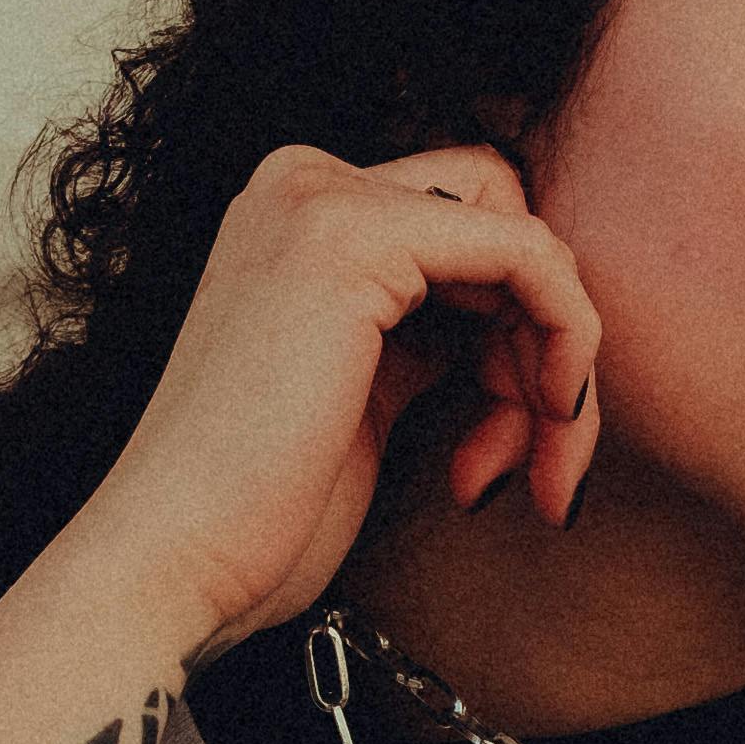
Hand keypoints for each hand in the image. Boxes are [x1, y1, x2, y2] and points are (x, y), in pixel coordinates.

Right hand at [84, 143, 605, 656]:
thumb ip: (425, 327)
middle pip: (511, 228)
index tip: (507, 445)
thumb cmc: (264, 511)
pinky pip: (534, 257)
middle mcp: (306, 182)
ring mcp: (323, 200)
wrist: (176, 562)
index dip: (521, 335)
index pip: (478, 225)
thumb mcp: (361, 389)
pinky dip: (569, 345)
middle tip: (532, 463)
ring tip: (526, 475)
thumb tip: (535, 311)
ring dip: (560, 373)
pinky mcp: (355, 239)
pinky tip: (534, 439)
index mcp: (300, 210)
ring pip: (533, 247)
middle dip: (546, 349)